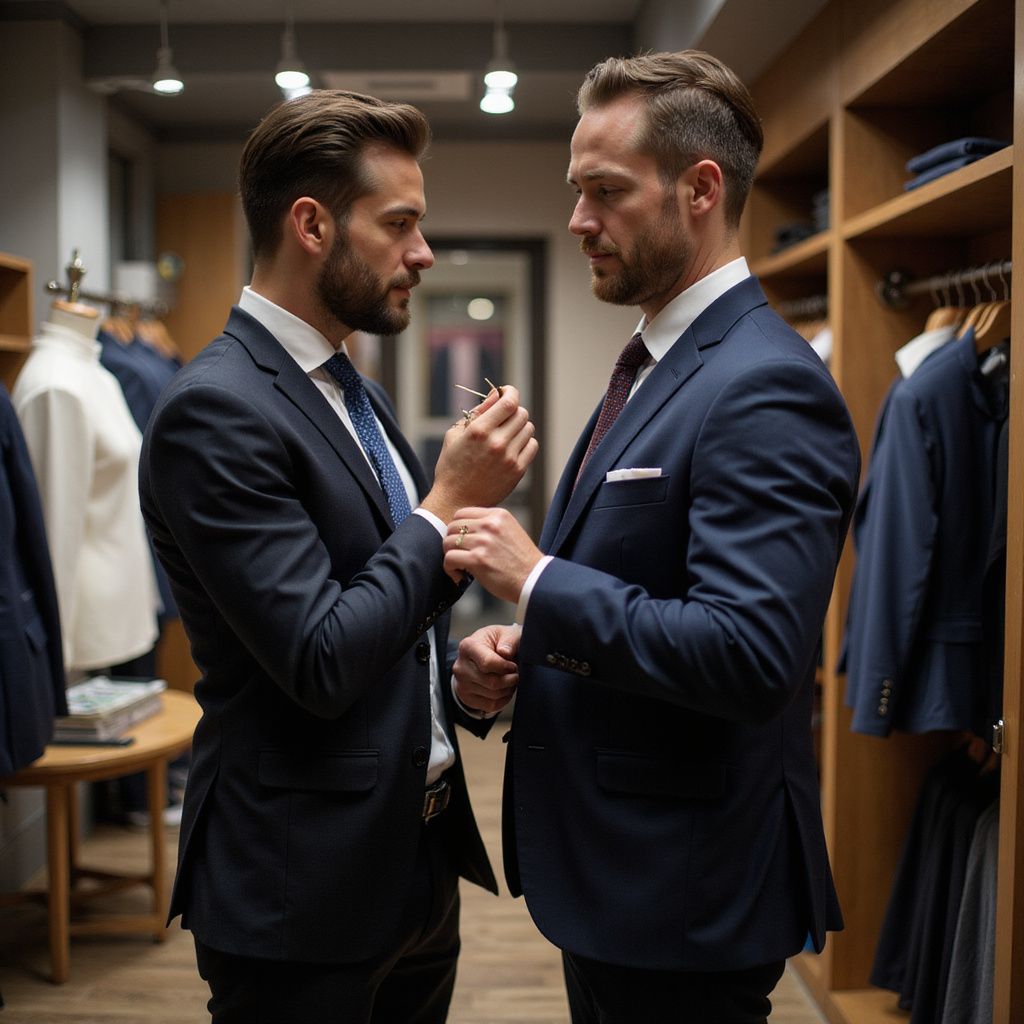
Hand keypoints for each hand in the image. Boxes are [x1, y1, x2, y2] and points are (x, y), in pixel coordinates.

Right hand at [421, 386, 537, 522]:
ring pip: (529, 428)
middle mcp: (497, 443)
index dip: (511, 392)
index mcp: (479, 431)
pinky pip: (532, 446)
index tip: (507, 392)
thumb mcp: (456, 434)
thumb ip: (478, 412)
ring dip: (519, 426)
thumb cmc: (452, 465)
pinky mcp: (517, 471)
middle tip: (503, 416)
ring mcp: (509, 458)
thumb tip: (496, 394)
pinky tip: (512, 446)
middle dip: (513, 410)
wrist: (456, 500)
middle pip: (521, 414)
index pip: (509, 402)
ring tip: (506, 433)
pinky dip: (525, 442)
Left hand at [443, 507, 542, 602]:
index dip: (457, 529)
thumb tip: (463, 530)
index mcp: (498, 515)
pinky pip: (449, 559)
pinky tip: (459, 576)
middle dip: (451, 542)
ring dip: (450, 556)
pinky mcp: (478, 559)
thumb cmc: (522, 561)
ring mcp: (483, 541)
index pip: (462, 513)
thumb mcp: (510, 531)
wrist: (535, 580)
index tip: (461, 543)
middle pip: (452, 526)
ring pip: (448, 542)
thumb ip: (490, 526)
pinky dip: (450, 569)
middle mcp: (490, 524)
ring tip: (460, 567)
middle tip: (459, 556)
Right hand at [453, 623, 520, 715]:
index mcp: (468, 646)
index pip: (487, 663)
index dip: (505, 667)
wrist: (484, 655)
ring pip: (492, 695)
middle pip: (491, 682)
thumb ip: (509, 640)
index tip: (513, 665)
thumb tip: (505, 652)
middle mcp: (461, 666)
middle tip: (515, 674)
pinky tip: (505, 689)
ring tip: (511, 680)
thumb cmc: (497, 642)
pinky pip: (490, 706)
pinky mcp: (467, 698)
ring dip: (508, 689)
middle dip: (510, 680)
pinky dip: (503, 699)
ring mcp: (462, 684)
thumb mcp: (506, 633)